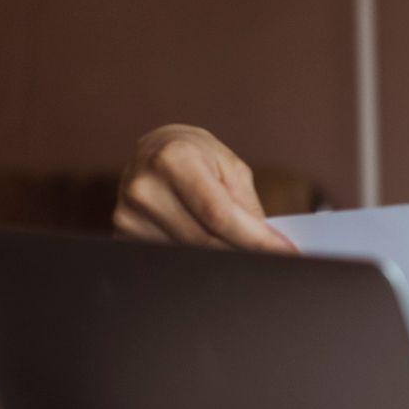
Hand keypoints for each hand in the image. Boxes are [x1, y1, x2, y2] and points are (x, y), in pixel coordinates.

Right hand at [113, 125, 294, 251]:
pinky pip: (170, 256)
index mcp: (173, 159)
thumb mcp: (230, 167)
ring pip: (189, 255)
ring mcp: (127, 213)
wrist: (153, 151)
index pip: (219, 215)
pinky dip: (195, 255)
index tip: (286, 254)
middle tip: (273, 258)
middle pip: (204, 241)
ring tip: (234, 242)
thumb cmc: (197, 155)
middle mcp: (143, 186)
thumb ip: (246, 205)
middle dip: (243, 252)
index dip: (255, 240)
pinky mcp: (122, 232)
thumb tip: (266, 245)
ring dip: (220, 255)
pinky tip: (204, 242)